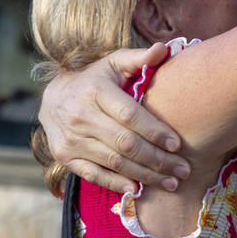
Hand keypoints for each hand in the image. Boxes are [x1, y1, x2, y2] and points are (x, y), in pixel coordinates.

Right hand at [38, 43, 190, 193]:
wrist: (53, 98)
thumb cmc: (95, 79)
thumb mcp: (114, 63)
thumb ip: (139, 58)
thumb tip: (163, 49)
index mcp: (95, 90)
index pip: (129, 115)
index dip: (154, 131)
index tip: (177, 144)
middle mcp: (80, 116)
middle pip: (125, 143)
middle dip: (158, 159)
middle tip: (183, 170)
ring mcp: (71, 139)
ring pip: (114, 162)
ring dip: (146, 175)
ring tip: (172, 183)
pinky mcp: (65, 157)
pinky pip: (94, 174)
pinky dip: (117, 183)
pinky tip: (139, 188)